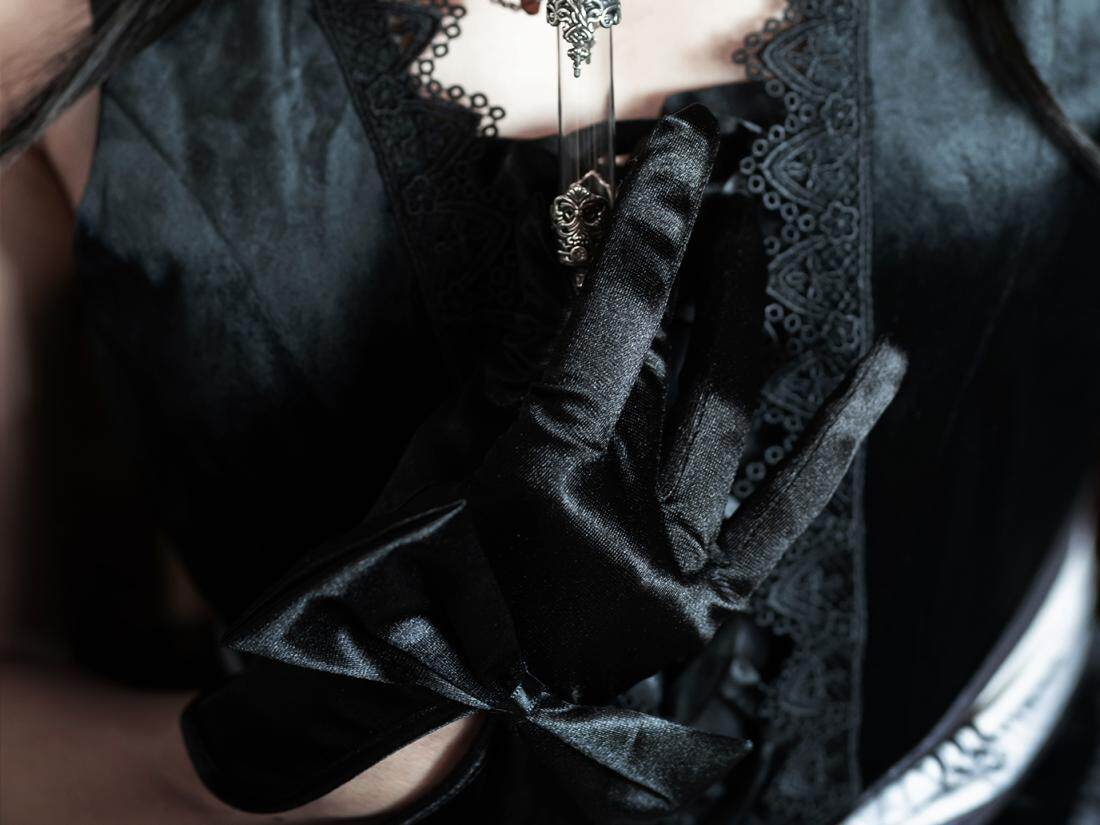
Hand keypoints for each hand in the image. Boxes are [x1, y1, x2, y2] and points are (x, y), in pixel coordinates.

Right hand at [223, 104, 905, 817]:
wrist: (420, 672)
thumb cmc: (408, 558)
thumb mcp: (447, 443)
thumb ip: (520, 357)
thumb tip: (582, 270)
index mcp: (538, 480)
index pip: (614, 321)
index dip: (652, 229)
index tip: (679, 159)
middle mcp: (622, 528)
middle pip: (693, 364)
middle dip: (714, 265)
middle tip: (723, 199)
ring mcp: (673, 576)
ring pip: (736, 423)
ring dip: (751, 322)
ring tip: (755, 249)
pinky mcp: (701, 609)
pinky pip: (781, 519)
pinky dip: (830, 441)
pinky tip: (879, 371)